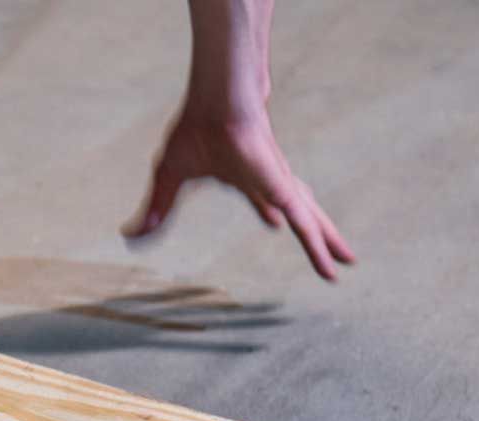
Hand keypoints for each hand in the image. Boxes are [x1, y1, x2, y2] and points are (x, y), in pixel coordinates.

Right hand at [125, 106, 354, 280]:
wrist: (217, 102)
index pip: (261, 196)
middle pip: (296, 211)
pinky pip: (306, 223)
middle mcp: (268, 181)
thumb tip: (129, 236)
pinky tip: (334, 260)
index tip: (275, 222)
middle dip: (313, 231)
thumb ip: (157, 209)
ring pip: (309, 219)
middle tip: (333, 252)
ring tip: (348, 260)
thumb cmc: (196, 128)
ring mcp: (279, 184)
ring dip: (327, 241)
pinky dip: (318, 242)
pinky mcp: (284, 189)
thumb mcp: (169, 177)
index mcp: (243, 176)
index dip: (268, 209)